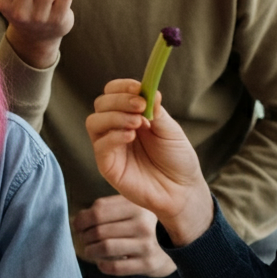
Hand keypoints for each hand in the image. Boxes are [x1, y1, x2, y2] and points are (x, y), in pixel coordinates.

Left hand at [74, 196, 175, 276]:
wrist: (177, 245)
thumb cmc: (144, 224)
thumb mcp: (131, 208)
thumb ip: (107, 209)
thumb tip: (76, 219)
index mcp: (136, 205)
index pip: (98, 211)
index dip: (81, 220)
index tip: (77, 225)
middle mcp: (142, 224)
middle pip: (99, 230)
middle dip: (84, 236)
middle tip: (83, 239)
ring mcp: (147, 244)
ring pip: (104, 247)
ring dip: (90, 250)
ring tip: (89, 250)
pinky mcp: (149, 264)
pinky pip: (116, 267)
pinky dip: (103, 265)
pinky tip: (102, 262)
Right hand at [85, 79, 212, 243]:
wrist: (182, 190)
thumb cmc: (177, 159)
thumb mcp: (170, 130)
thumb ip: (156, 110)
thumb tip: (148, 90)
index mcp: (130, 115)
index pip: (114, 93)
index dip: (122, 87)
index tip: (138, 88)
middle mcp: (116, 128)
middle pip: (101, 104)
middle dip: (118, 100)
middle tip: (139, 106)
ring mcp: (110, 147)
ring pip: (94, 122)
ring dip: (114, 117)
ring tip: (137, 123)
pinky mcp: (107, 165)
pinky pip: (100, 145)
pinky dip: (113, 136)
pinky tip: (130, 136)